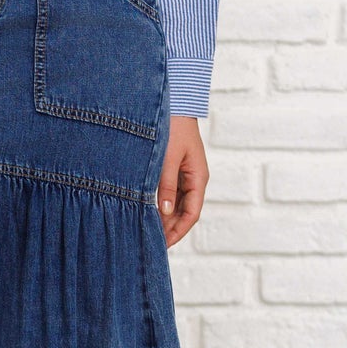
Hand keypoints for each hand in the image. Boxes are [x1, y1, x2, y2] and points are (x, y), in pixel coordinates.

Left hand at [157, 116, 208, 246]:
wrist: (174, 103)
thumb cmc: (172, 127)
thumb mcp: (167, 158)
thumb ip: (166, 186)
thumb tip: (166, 213)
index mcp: (198, 178)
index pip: (192, 213)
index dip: (178, 231)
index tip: (163, 244)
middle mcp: (194, 179)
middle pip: (185, 212)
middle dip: (170, 228)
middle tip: (152, 242)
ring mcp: (185, 174)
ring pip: (178, 204)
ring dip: (166, 218)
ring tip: (148, 231)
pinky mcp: (175, 168)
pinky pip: (171, 193)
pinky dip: (162, 204)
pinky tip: (149, 212)